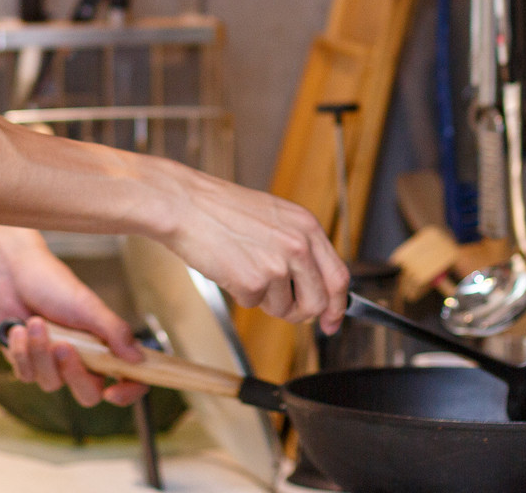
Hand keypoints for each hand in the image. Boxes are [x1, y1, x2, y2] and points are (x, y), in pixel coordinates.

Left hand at [0, 227, 147, 407]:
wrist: (13, 274)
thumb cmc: (54, 284)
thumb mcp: (88, 306)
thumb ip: (114, 331)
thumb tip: (139, 358)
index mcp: (104, 346)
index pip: (128, 378)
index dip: (127, 392)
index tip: (113, 392)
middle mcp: (82, 360)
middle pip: (88, 394)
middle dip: (73, 372)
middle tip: (63, 346)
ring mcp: (53, 366)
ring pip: (52, 383)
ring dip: (41, 351)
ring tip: (35, 322)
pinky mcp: (27, 365)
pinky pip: (27, 376)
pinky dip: (21, 351)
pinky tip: (18, 328)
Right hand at [154, 166, 348, 334]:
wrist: (186, 204)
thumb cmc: (223, 209)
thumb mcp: (275, 217)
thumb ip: (300, 247)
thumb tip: (314, 285)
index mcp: (307, 226)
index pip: (339, 277)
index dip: (338, 306)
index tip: (332, 321)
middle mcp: (299, 245)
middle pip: (319, 302)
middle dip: (302, 314)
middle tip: (286, 310)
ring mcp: (277, 264)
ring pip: (285, 309)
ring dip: (266, 301)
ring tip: (245, 270)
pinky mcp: (253, 282)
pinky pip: (255, 305)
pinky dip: (242, 295)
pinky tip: (230, 269)